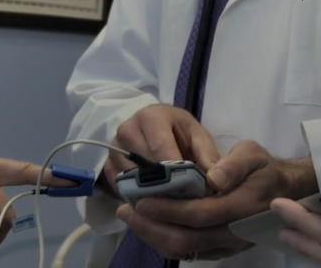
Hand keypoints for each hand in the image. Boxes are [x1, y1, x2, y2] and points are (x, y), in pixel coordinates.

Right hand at [103, 105, 220, 192]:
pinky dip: (138, 198)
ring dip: (151, 194)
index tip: (191, 189)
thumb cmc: (178, 131)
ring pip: (131, 181)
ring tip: (171, 203)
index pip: (160, 148)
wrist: (153, 128)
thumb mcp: (197, 136)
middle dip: (165, 186)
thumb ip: (208, 155)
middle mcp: (127, 130)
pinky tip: (154, 202)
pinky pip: (121, 189)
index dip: (175, 172)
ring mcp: (113, 149)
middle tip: (183, 201)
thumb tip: (214, 181)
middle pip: (144, 167)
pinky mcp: (107, 166)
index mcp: (150, 117)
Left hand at [117, 140, 317, 260]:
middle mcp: (234, 233)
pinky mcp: (221, 250)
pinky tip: (150, 227)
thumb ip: (234, 164)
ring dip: (154, 237)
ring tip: (131, 218)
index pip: (200, 214)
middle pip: (187, 239)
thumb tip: (212, 177)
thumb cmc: (264, 169)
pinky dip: (165, 242)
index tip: (143, 200)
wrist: (285, 192)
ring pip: (185, 251)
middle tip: (127, 210)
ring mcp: (227, 246)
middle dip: (152, 227)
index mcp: (241, 207)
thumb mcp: (254, 154)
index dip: (169, 210)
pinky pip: (190, 253)